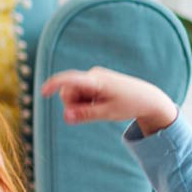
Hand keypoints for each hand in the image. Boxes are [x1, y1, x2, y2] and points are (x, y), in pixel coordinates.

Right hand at [40, 66, 177, 135]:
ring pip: (73, 93)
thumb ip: (85, 115)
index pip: (70, 79)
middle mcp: (93, 75)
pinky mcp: (95, 81)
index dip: (54, 84)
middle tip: (91, 113)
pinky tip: (100, 103)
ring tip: (99, 108)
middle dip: (72, 105)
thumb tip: (65, 117)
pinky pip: (81, 92)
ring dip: (80, 104)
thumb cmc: (130, 104)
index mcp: (96, 81)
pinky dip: (86, 101)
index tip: (43, 92)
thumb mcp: (107, 113)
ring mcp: (93, 77)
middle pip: (68, 91)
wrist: (147, 98)